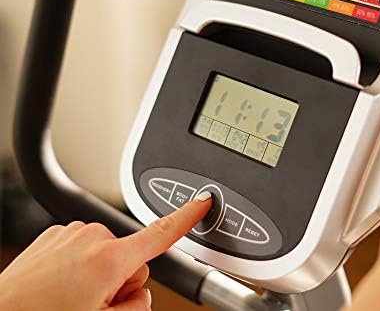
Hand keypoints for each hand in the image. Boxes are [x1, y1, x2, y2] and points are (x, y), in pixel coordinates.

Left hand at [0, 192, 211, 310]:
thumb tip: (140, 291)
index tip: (202, 201)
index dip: (186, 216)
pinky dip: (77, 265)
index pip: (161, 233)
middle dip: (120, 281)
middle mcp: (93, 237)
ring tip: (69, 298)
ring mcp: (72, 232)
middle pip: (131, 257)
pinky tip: (58, 285)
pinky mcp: (56, 233)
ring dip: (96, 274)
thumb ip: (137, 307)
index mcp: (109, 259)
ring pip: (106, 253)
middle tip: (93, 304)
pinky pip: (83, 247)